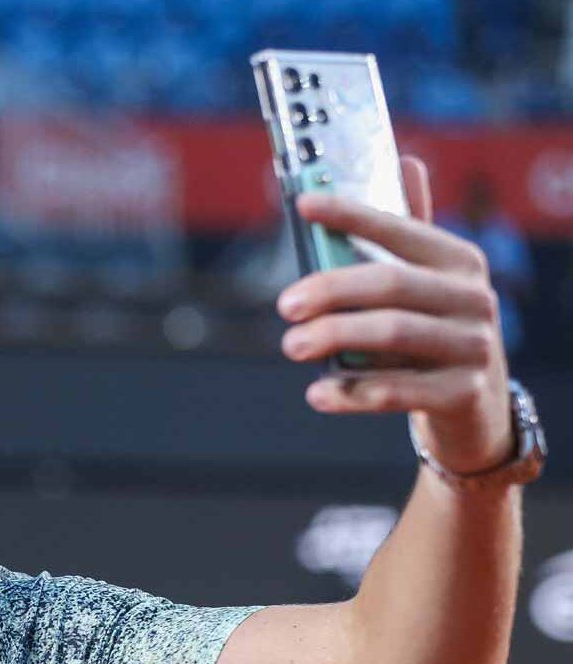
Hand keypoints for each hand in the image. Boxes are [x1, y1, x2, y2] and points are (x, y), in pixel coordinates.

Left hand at [277, 155, 513, 474]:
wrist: (474, 406)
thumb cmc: (432, 332)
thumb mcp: (425, 282)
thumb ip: (408, 231)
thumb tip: (403, 161)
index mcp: (458, 261)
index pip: (400, 228)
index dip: (352, 214)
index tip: (303, 206)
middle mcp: (473, 298)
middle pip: (389, 283)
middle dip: (330, 289)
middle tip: (284, 305)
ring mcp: (474, 347)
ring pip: (392, 333)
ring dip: (333, 336)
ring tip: (291, 346)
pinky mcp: (463, 393)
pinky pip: (398, 391)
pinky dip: (351, 392)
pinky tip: (317, 393)